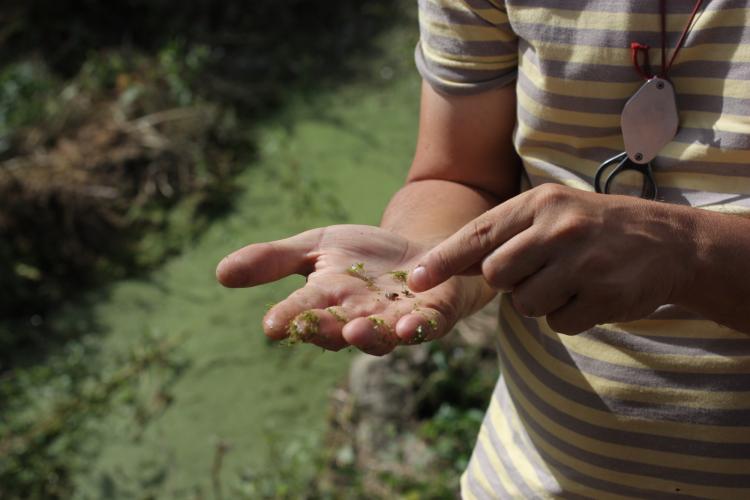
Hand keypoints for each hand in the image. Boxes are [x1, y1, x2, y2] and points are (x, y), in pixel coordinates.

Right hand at [216, 225, 485, 354]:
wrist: (421, 250)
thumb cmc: (365, 254)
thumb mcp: (317, 246)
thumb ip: (274, 260)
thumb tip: (219, 273)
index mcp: (327, 301)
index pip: (302, 312)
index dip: (288, 318)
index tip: (271, 325)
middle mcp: (359, 317)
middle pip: (337, 329)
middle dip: (323, 329)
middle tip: (307, 327)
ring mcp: (395, 320)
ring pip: (380, 336)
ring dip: (367, 335)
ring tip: (354, 328)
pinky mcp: (433, 315)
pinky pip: (426, 326)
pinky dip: (417, 327)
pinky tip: (407, 324)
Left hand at [408, 184, 695, 333]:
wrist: (669, 241)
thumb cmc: (595, 227)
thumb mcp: (551, 214)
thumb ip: (505, 236)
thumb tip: (451, 265)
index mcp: (540, 204)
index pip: (479, 233)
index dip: (444, 260)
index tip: (415, 281)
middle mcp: (558, 229)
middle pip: (496, 275)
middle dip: (509, 283)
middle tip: (539, 271)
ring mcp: (583, 263)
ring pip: (525, 304)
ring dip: (540, 301)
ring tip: (570, 281)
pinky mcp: (603, 296)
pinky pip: (559, 323)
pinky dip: (568, 317)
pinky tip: (590, 295)